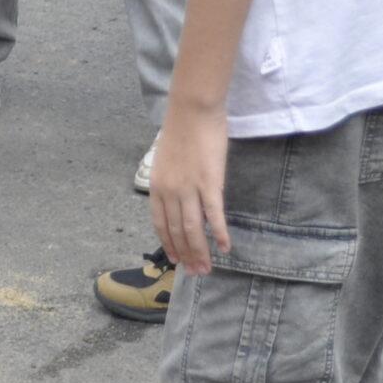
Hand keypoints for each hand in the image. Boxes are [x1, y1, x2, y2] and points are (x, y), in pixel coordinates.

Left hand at [148, 105, 231, 274]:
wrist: (192, 109)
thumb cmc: (182, 129)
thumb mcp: (167, 160)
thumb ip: (171, 182)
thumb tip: (180, 198)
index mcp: (157, 186)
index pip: (160, 224)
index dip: (168, 244)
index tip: (176, 260)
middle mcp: (170, 191)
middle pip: (176, 231)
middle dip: (186, 255)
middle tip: (196, 272)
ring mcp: (189, 188)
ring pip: (192, 228)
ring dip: (200, 251)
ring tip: (208, 268)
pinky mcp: (209, 183)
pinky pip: (213, 215)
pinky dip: (218, 233)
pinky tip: (225, 247)